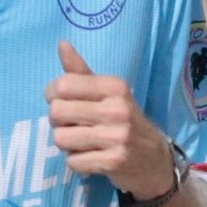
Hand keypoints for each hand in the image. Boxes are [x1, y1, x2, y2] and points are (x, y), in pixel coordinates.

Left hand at [45, 41, 174, 193]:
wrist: (154, 159)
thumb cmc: (123, 120)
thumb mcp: (107, 93)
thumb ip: (81, 71)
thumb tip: (61, 44)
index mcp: (114, 86)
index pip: (63, 85)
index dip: (52, 94)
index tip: (61, 100)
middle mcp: (117, 109)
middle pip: (57, 112)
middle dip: (57, 120)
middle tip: (71, 124)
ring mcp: (117, 137)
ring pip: (61, 138)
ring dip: (66, 143)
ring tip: (81, 141)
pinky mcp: (114, 162)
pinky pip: (73, 161)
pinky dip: (77, 162)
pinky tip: (91, 157)